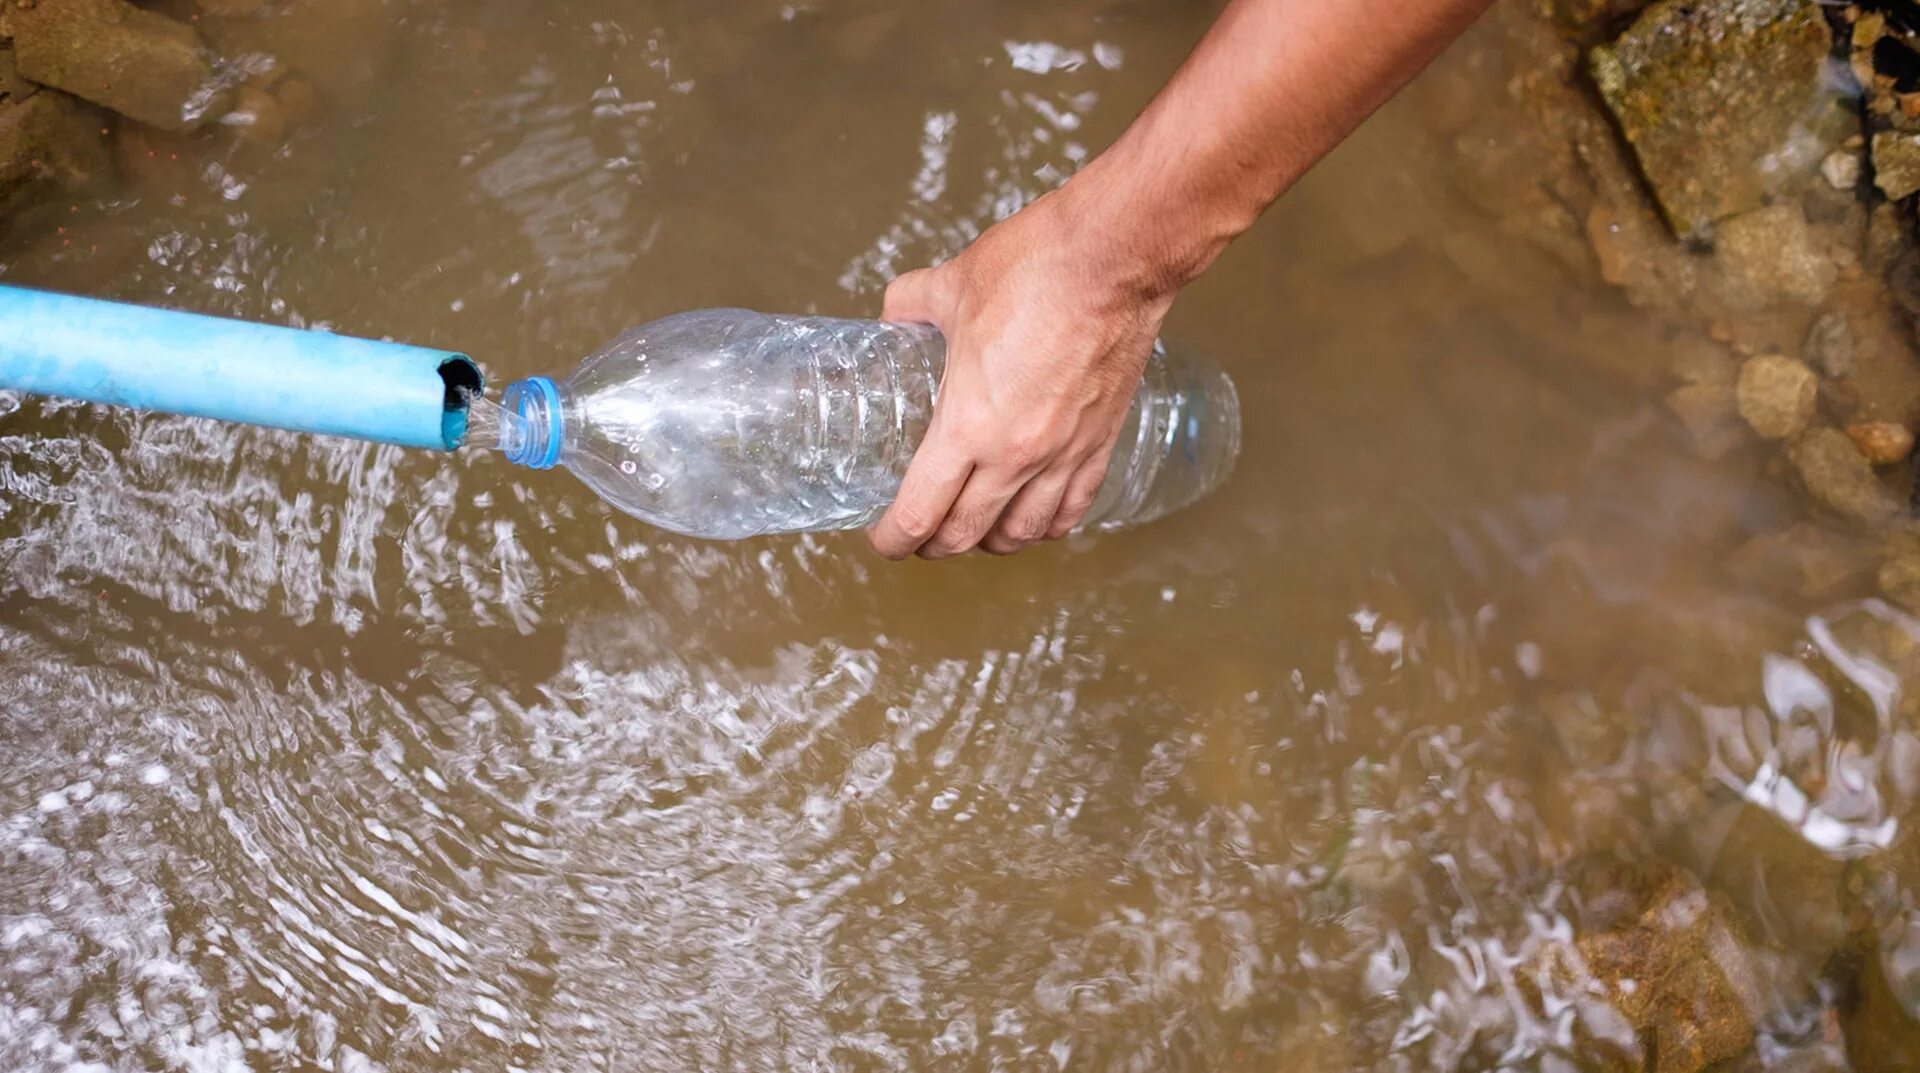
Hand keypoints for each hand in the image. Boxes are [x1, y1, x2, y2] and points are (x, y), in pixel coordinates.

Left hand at [868, 191, 1171, 558]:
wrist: (1113, 258)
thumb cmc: (1034, 270)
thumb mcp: (951, 286)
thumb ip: (911, 305)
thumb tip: (895, 314)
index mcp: (967, 425)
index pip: (920, 513)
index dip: (894, 538)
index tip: (884, 539)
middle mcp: (1014, 455)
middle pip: (965, 534)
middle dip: (934, 545)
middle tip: (919, 538)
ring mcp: (1063, 454)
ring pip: (1021, 533)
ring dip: (990, 542)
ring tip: (974, 532)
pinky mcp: (1100, 442)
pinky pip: (1072, 509)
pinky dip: (1047, 525)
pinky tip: (1035, 519)